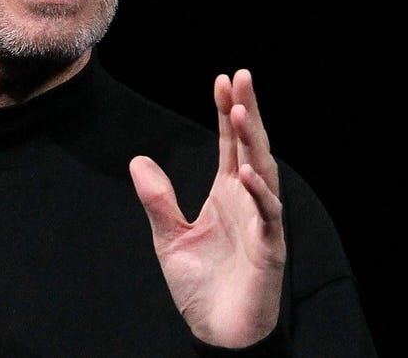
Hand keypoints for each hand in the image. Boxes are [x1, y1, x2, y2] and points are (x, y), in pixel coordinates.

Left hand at [129, 69, 285, 347]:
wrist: (218, 332)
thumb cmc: (200, 286)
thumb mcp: (169, 237)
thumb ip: (157, 199)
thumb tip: (138, 160)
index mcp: (226, 194)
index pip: (229, 144)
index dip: (226, 113)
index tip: (222, 80)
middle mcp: (248, 201)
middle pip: (250, 147)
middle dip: (246, 111)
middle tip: (241, 77)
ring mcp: (262, 222)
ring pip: (262, 172)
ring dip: (253, 142)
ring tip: (241, 111)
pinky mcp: (269, 249)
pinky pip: (268, 216)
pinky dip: (260, 194)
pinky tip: (247, 172)